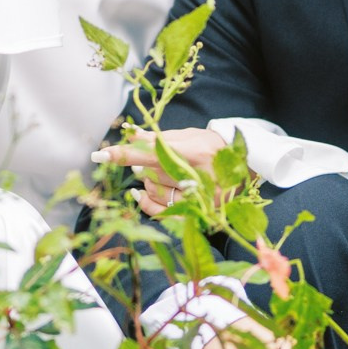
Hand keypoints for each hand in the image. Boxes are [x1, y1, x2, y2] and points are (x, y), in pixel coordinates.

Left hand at [93, 127, 247, 215]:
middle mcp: (196, 177)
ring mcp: (198, 199)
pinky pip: (160, 212)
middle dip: (144, 164)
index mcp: (194, 152)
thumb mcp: (189, 136)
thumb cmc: (214, 146)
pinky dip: (146, 202)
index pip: (151, 152)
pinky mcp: (198, 214)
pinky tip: (140, 194)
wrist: (247, 167)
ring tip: (163, 172)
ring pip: (153, 191)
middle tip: (155, 159)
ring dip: (148, 181)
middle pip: (150, 173)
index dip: (124, 153)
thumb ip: (159, 138)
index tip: (100, 155)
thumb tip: (129, 134)